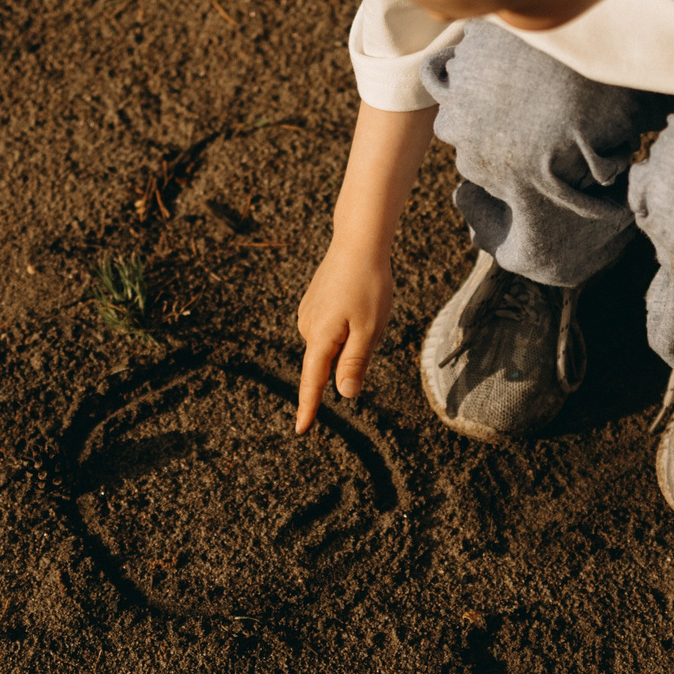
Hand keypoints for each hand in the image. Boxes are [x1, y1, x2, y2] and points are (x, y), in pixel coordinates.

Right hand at [295, 243, 393, 431]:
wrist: (358, 242)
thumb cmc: (368, 285)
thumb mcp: (369, 329)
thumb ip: (355, 363)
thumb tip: (344, 394)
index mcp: (320, 337)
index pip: (313, 382)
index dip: (309, 407)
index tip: (301, 430)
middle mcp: (308, 328)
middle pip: (330, 361)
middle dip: (353, 355)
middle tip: (373, 320)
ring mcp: (309, 315)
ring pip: (334, 344)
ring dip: (353, 337)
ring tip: (368, 307)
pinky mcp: (314, 305)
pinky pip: (333, 329)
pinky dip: (348, 325)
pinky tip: (358, 301)